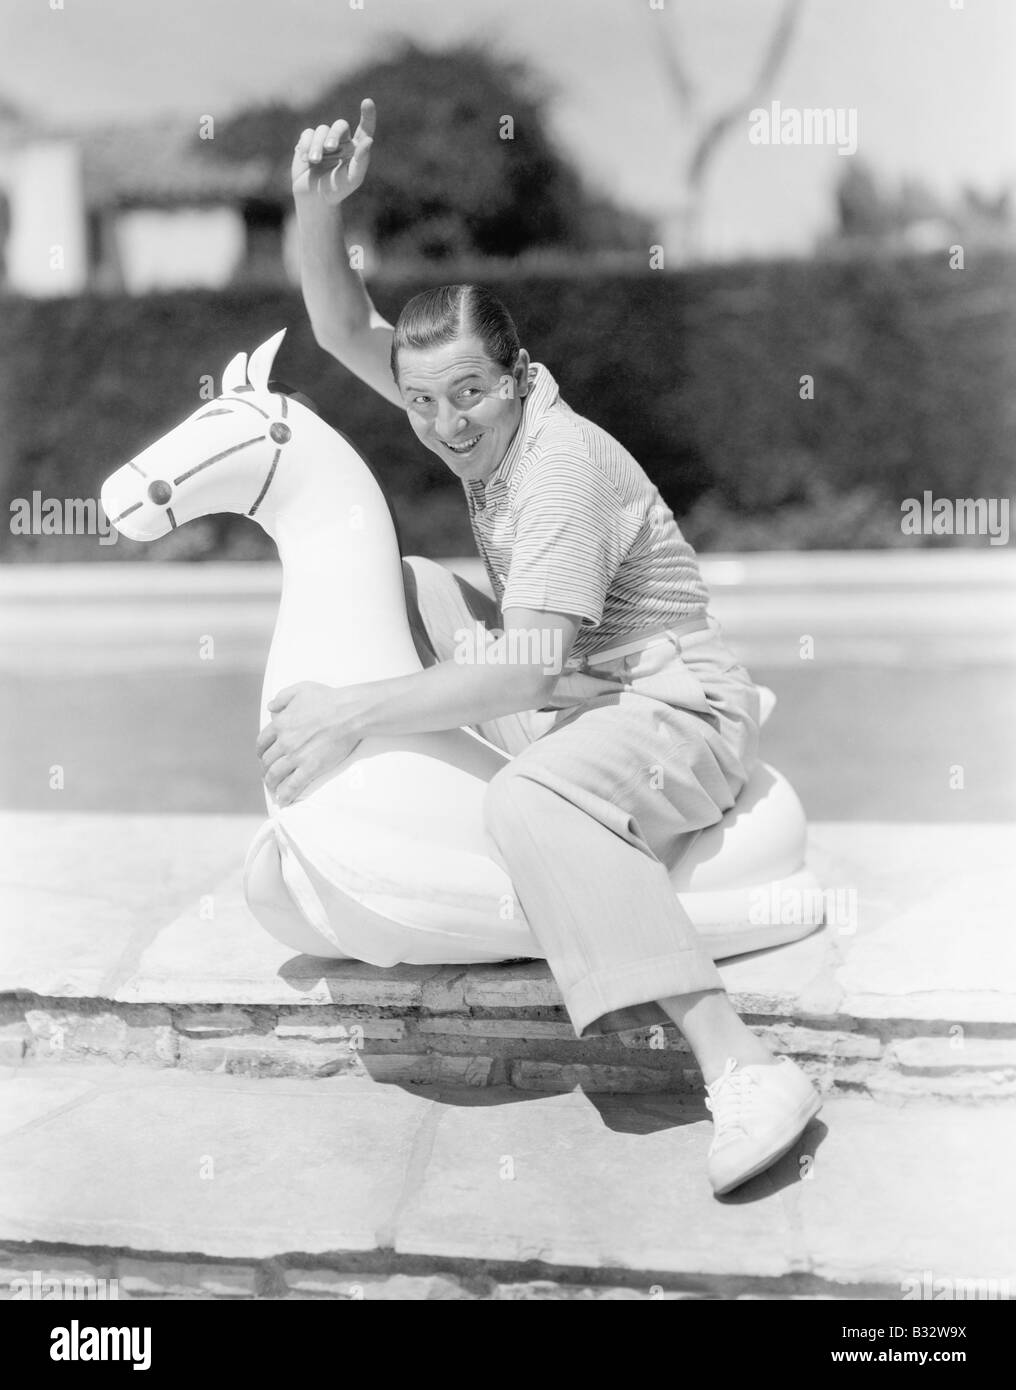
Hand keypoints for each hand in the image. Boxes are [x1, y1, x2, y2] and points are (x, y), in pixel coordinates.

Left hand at [257, 682, 363, 805]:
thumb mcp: (301, 689)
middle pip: (267, 761)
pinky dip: (285, 795)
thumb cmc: (329, 699)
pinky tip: (283, 800)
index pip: (262, 743)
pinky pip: (293, 785)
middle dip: (266, 770)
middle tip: (269, 775)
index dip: (261, 752)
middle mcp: (284, 742)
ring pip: (275, 775)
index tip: (263, 757)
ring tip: (273, 789)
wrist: (349, 713)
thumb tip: (270, 707)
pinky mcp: (311, 767)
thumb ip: (282, 697)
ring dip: (272, 784)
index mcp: (280, 724)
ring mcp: (296, 756)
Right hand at [291, 98, 375, 206]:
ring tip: (314, 161)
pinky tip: (306, 159)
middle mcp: (342, 141)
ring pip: (322, 130)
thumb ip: (362, 161)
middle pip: (340, 125)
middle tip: (330, 149)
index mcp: (356, 149)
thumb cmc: (337, 190)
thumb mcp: (352, 179)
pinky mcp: (308, 142)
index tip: (367, 102)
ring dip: (317, 145)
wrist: (314, 198)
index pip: (365, 129)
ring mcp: (324, 140)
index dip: (367, 116)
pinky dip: (307, 145)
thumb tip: (368, 140)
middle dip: (334, 135)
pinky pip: (308, 134)